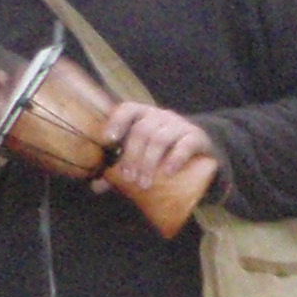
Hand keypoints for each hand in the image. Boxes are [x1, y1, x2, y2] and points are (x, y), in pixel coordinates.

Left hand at [97, 102, 215, 194]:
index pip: (128, 109)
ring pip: (160, 139)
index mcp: (144, 115)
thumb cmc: (163, 150)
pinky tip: (168, 172)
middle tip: (129, 179)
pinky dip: (175, 159)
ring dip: (149, 162)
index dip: (117, 121)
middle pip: (142, 131)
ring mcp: (180, 125)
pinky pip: (185, 145)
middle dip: (132, 155)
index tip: (108, 140)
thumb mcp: (143, 153)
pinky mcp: (197, 138)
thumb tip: (96, 186)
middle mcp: (161, 116)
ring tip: (145, 183)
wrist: (201, 147)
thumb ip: (121, 167)